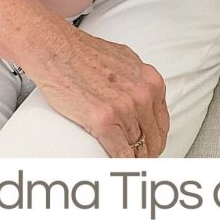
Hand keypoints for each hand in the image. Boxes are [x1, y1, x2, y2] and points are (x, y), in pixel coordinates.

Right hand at [30, 26, 169, 157]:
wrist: (56, 49)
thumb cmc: (83, 52)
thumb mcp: (124, 60)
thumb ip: (137, 79)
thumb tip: (142, 96)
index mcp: (150, 81)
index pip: (162, 122)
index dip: (157, 139)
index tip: (151, 147)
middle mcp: (142, 95)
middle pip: (153, 138)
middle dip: (148, 153)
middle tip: (140, 162)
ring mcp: (123, 109)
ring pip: (138, 148)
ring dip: (134, 161)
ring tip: (129, 169)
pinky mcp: (103, 121)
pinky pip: (121, 153)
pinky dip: (122, 165)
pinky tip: (119, 170)